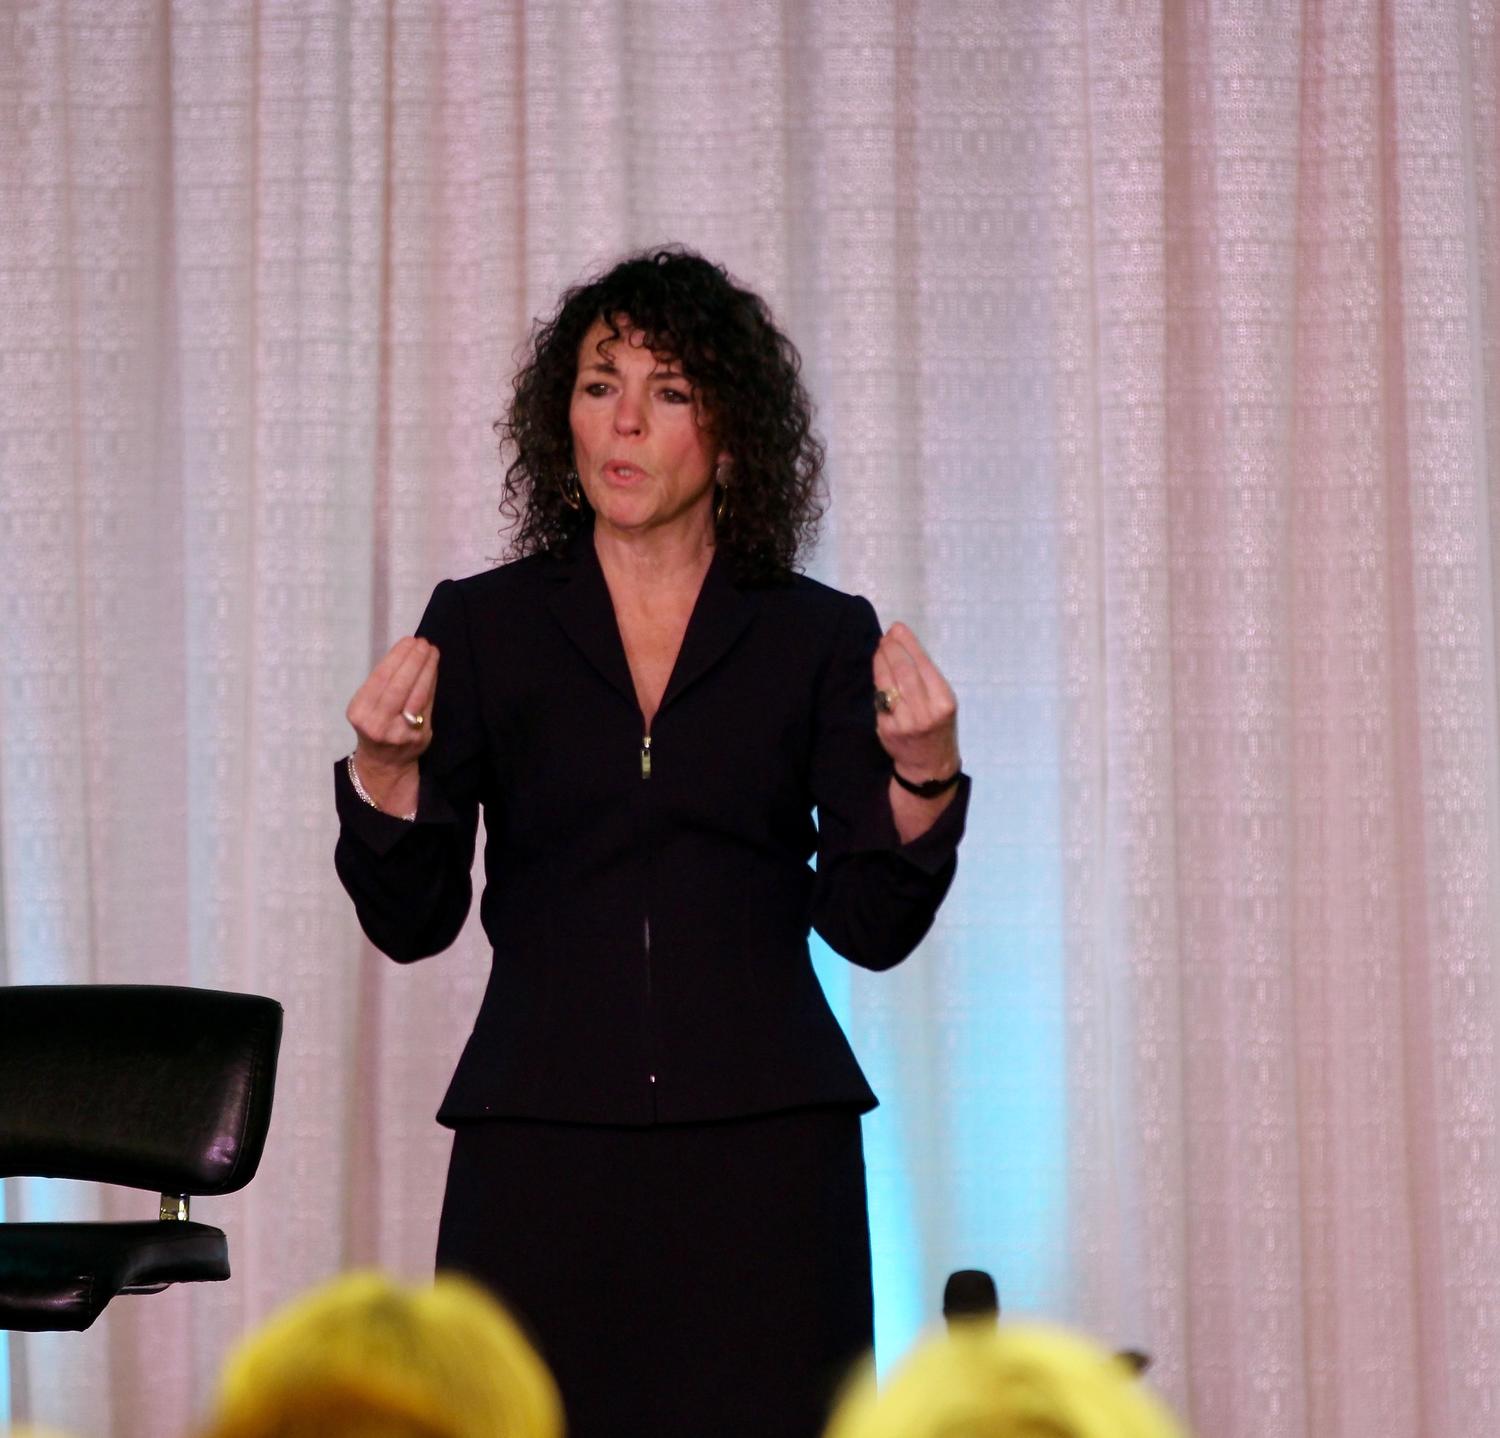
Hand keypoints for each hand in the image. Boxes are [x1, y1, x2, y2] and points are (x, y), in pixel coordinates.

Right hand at [345, 637, 438, 812]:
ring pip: (417, 695)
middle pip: (399, 686)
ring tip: (432, 651)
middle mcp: (378, 724)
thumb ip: (383, 684)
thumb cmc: (375, 725)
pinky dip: (431, 684)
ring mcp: (400, 732)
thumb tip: (406, 652)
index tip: (408, 641)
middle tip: (423, 642)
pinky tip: (433, 669)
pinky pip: (427, 704)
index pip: (380, 678)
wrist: (384, 763)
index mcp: (359, 712)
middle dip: (413, 660)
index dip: (396, 657)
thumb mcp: (367, 706)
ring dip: (426, 669)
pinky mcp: (419, 737)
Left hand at [873, 622, 959, 785]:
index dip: (907, 644)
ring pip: (888, 683)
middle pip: (903, 671)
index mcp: (943, 701)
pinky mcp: (887, 729)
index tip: (897, 628)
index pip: (922, 665)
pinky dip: (878, 681)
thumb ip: (927, 678)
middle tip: (885, 636)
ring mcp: (904, 721)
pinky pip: (880, 698)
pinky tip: (878, 670)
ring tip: (880, 648)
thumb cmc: (939, 727)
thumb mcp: (943, 702)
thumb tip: (905, 645)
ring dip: (881, 661)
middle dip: (892, 649)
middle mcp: (925, 711)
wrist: (929, 765)